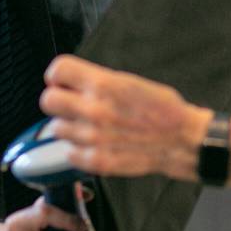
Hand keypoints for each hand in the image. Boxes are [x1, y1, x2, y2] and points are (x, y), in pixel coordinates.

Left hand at [40, 55, 210, 179]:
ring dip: (69, 125)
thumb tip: (73, 81)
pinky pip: (68, 152)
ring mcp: (93, 137)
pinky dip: (77, 149)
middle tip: (70, 104)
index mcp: (103, 84)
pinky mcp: (96, 160)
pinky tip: (94, 143)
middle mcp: (94, 109)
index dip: (57, 75)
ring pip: (56, 128)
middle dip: (58, 99)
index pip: (58, 70)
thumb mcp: (130, 81)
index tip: (62, 81)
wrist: (182, 141)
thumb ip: (99, 81)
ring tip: (88, 126)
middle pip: (48, 100)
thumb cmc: (162, 109)